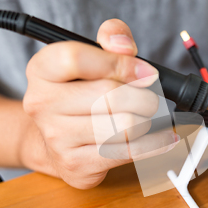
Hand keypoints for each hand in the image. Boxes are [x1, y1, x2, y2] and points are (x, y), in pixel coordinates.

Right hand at [22, 19, 177, 188]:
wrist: (54, 141)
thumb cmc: (81, 95)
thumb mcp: (90, 60)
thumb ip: (110, 43)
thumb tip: (124, 44)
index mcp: (42, 70)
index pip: (76, 59)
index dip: (119, 63)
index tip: (145, 72)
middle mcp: (42, 104)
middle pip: (111, 96)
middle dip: (144, 96)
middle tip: (150, 98)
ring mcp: (57, 138)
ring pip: (126, 125)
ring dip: (148, 120)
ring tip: (148, 116)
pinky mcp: (77, 164)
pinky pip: (130, 152)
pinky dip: (156, 143)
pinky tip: (164, 137)